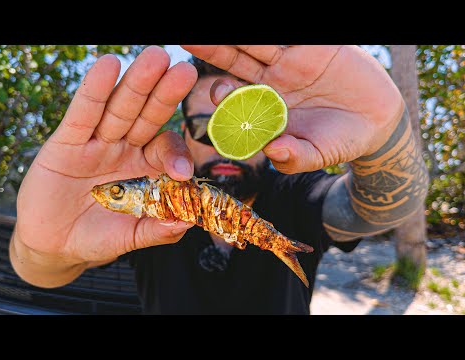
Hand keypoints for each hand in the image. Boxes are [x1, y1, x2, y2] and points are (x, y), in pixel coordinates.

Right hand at [15, 46, 197, 265]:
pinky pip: (83, 114)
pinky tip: (107, 67)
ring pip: (120, 108)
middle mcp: (126, 148)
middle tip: (184, 70)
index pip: (166, 149)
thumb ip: (157, 230)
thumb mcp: (130, 237)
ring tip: (154, 57)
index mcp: (146, 168)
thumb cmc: (98, 237)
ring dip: (136, 83)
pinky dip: (94, 91)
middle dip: (164, 94)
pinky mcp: (67, 141)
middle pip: (148, 116)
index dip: (176, 154)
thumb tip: (188, 222)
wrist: (55, 244)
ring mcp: (97, 142)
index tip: (181, 172)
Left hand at [181, 45, 403, 173]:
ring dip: (238, 35)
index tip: (215, 91)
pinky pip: (292, 37)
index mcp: (265, 108)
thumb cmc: (340, 141)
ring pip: (259, 41)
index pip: (237, 97)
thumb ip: (294, 157)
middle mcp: (271, 80)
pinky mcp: (313, 46)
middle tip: (186, 39)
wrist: (376, 122)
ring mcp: (291, 60)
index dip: (223, 93)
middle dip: (213, 48)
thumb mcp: (318, 154)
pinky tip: (261, 29)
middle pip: (237, 59)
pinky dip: (280, 34)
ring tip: (208, 30)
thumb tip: (272, 153)